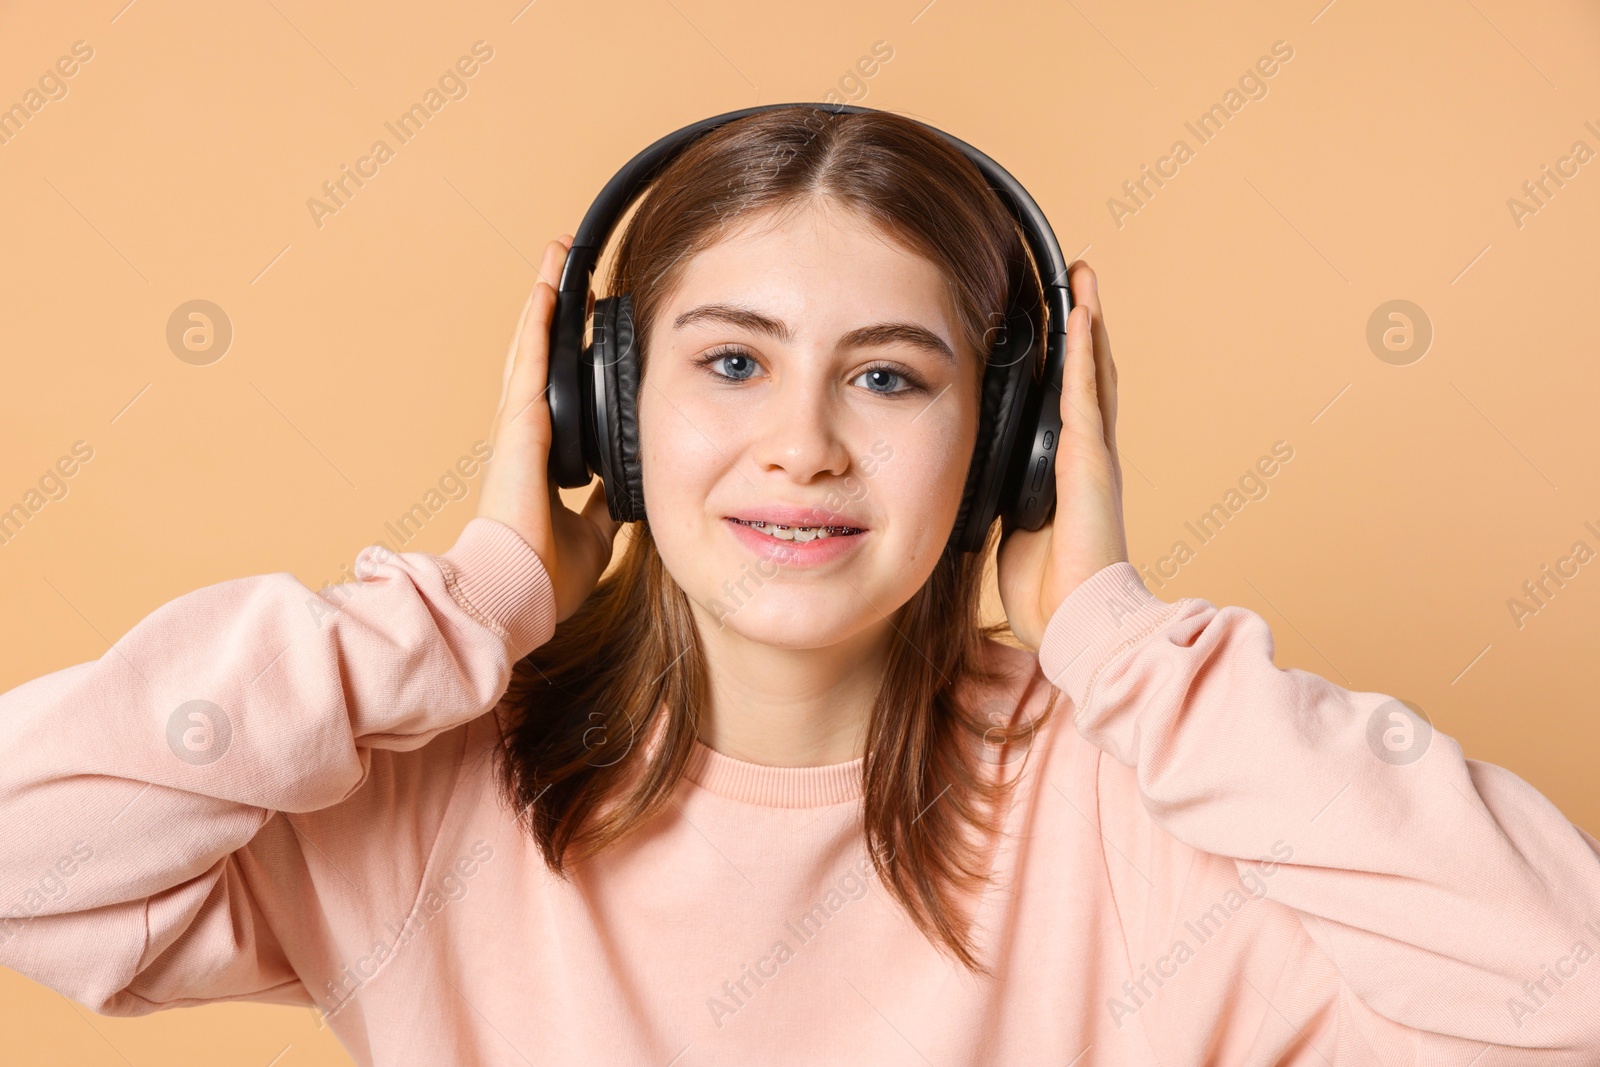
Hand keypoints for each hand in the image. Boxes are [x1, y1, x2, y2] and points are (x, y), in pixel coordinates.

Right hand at [477, 235, 619, 622]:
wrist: (519, 592)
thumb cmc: (545, 574)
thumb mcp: (593, 532)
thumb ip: (605, 507)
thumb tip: (626, 495)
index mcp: (541, 458)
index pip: (555, 391)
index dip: (565, 352)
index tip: (582, 320)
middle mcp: (525, 436)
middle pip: (537, 357)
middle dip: (551, 312)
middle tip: (563, 270)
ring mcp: (518, 428)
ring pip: (530, 349)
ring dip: (542, 303)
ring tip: (555, 260)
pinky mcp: (519, 427)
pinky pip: (530, 364)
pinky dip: (537, 325)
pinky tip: (547, 290)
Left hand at [997, 261, 1128, 649]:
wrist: (1075, 622)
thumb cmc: (1047, 589)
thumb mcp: (1011, 530)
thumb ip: (1001, 500)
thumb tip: (971, 486)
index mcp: (1068, 470)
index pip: (1067, 400)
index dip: (1065, 358)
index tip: (1056, 318)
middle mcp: (1088, 454)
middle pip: (1088, 373)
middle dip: (1083, 326)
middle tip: (1078, 278)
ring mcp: (1093, 453)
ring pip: (1093, 371)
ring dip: (1088, 321)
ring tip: (1084, 277)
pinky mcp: (1091, 458)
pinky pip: (1087, 392)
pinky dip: (1085, 350)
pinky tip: (1082, 313)